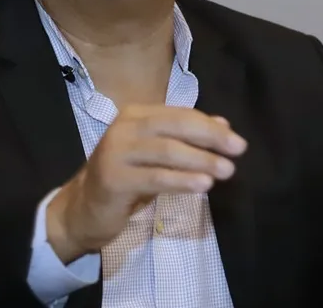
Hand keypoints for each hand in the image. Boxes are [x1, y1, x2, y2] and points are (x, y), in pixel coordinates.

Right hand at [45, 104, 246, 262]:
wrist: (83, 208)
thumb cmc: (126, 178)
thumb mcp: (157, 155)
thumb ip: (186, 138)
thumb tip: (224, 125)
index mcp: (136, 115)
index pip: (180, 115)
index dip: (210, 127)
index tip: (238, 142)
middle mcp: (124, 127)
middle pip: (175, 127)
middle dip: (210, 138)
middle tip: (237, 151)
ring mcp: (115, 152)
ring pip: (166, 151)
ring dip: (200, 161)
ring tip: (226, 171)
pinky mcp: (113, 179)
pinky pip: (155, 178)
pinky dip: (181, 181)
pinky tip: (202, 185)